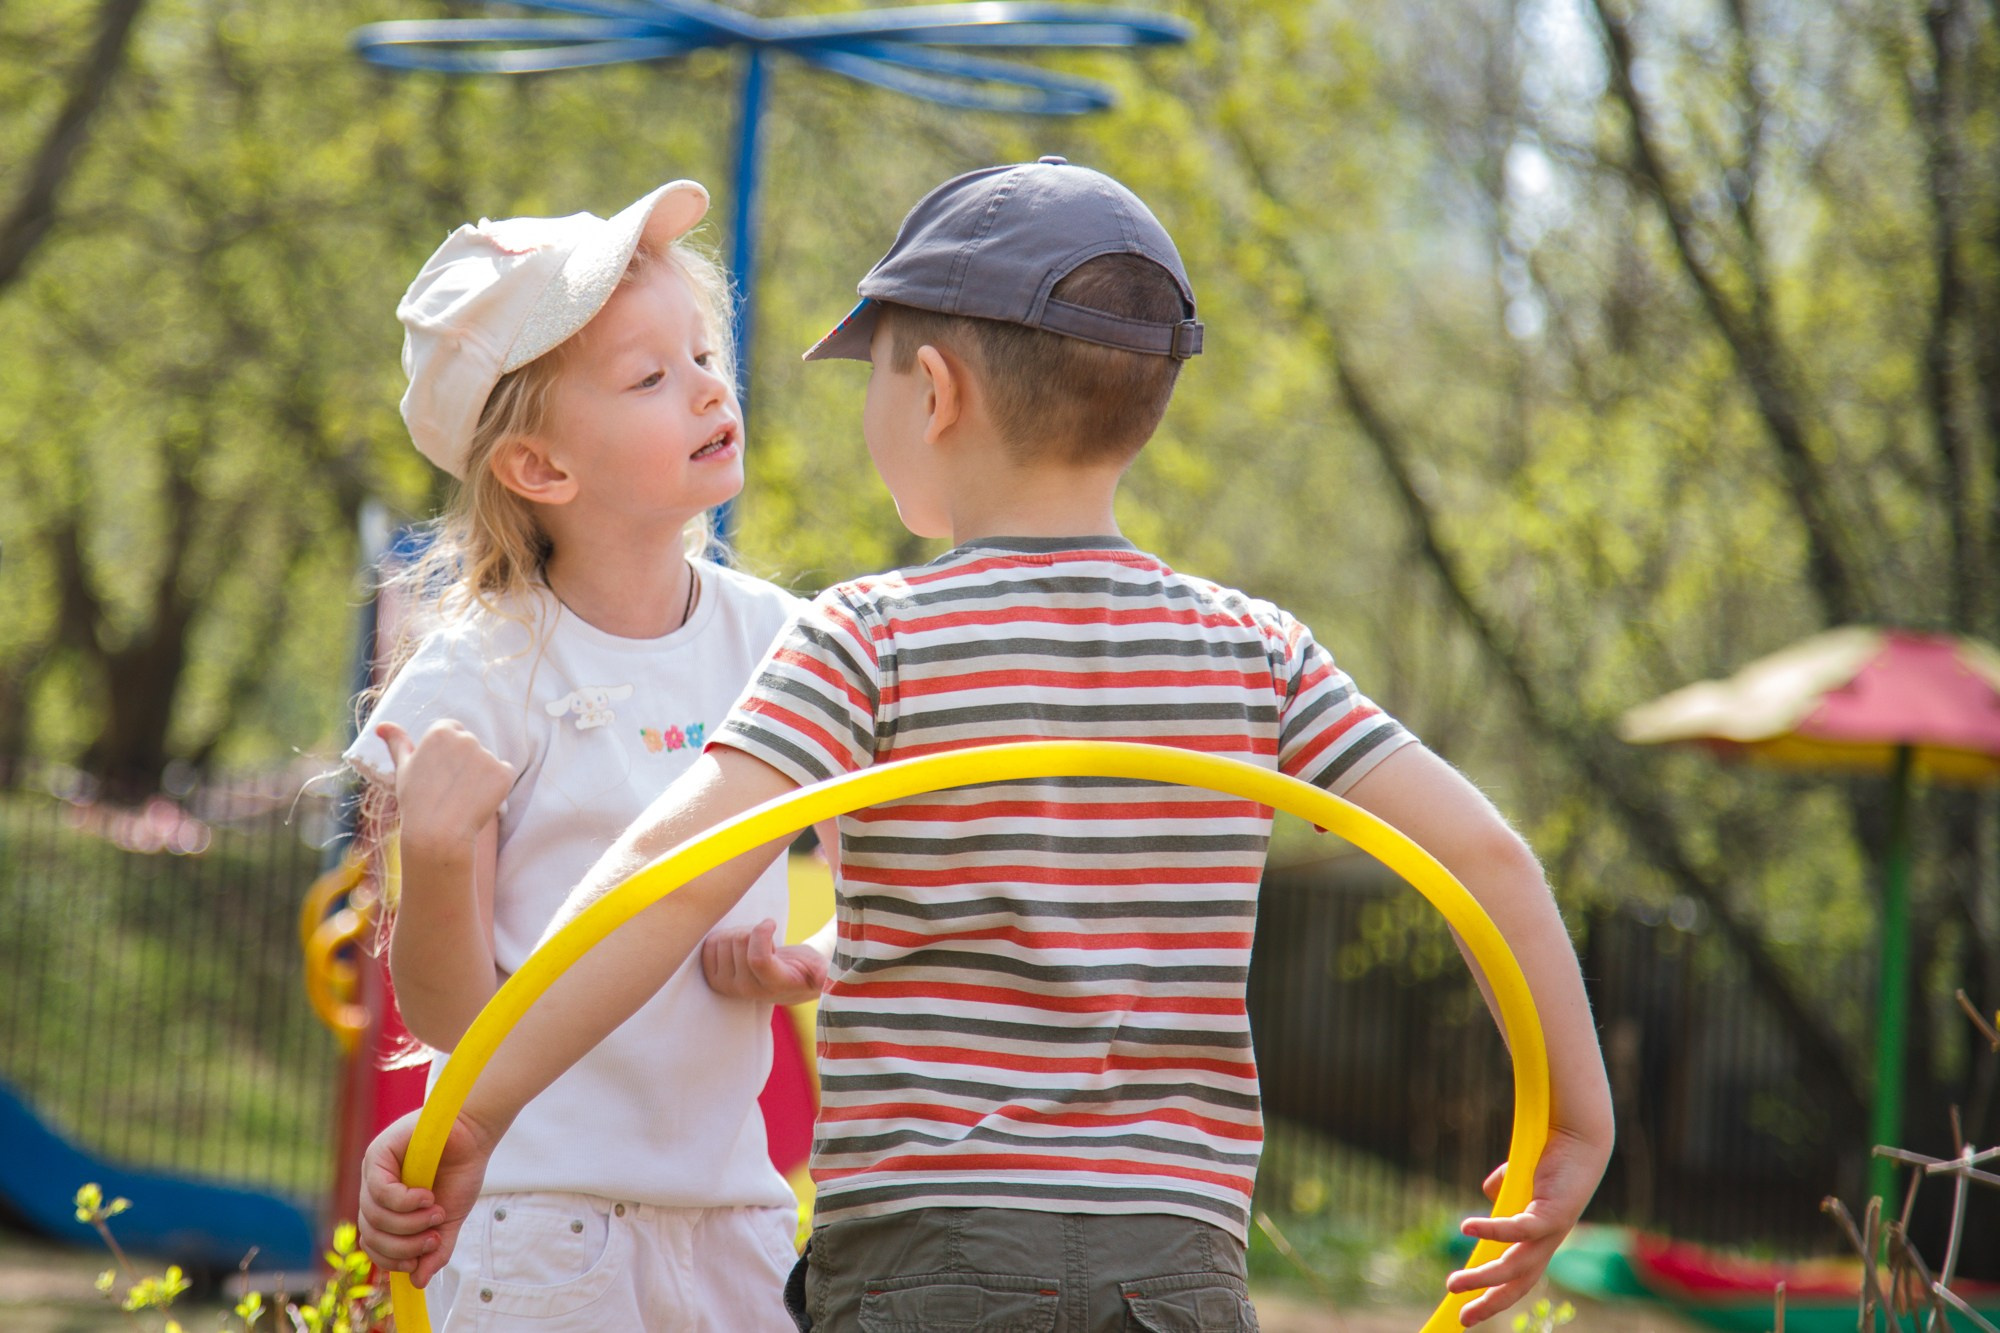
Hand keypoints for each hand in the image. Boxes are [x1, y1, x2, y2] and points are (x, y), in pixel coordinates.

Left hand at [356, 1109, 493, 1287]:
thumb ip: (435, 1250)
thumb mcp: (448, 1220)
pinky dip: (405, 1202)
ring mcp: (373, 1170)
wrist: (474, 1135)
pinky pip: (380, 1190)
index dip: (391, 1259)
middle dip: (403, 1245)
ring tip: (435, 1214)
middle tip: (432, 1237)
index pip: (372, 1243)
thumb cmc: (461, 1172)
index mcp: (386, 1205)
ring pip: (374, 1215)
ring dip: (408, 1224)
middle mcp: (373, 1188)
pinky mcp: (378, 1153)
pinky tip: (426, 1197)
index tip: (418, 1260)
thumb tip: (419, 1283)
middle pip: (371, 1233)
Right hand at [378, 720, 514, 851]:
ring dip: (480, 776)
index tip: (439, 772)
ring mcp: (487, 755)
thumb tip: (382, 726)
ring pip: (487, 762)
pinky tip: (479, 801)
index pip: (452, 729)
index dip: (446, 753)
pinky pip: (504, 775)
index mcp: (441, 731)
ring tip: (461, 797)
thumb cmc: (416, 802)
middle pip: (470, 745)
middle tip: (448, 788)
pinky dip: (497, 788)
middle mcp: (466, 738)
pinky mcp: (503, 772)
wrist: (436, 834)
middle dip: (463, 763)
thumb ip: (398, 743)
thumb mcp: (403, 768)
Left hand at [701, 919, 827, 1004]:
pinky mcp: (714, 980)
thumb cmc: (805, 968)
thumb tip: (824, 978)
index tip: (771, 922)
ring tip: (754, 946)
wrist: (785, 982)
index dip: (761, 933)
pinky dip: (724, 938)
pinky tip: (738, 949)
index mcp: (775, 985)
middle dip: (753, 931)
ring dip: (739, 935)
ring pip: (724, 940)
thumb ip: (824, 972)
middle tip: (766, 942)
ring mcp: (728, 987)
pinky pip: (709, 945)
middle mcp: (749, 991)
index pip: (758, 959)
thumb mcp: (821, 967)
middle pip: (739, 941)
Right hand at [1445, 1125, 1606, 1325]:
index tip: (1469, 1311)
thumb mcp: (1520, 1176)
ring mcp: (1552, 1231)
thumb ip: (1505, 1187)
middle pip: (1518, 1283)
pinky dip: (1492, 1231)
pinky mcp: (1553, 1214)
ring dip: (1484, 1278)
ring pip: (1515, 1266)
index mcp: (1540, 1238)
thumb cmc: (1552, 1153)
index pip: (1517, 1277)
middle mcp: (1548, 1241)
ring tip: (1453, 1283)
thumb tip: (1489, 1190)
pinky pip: (1519, 1230)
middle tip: (1462, 1319)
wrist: (1579, 1135)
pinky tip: (1467, 1229)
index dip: (1494, 1295)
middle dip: (1490, 1303)